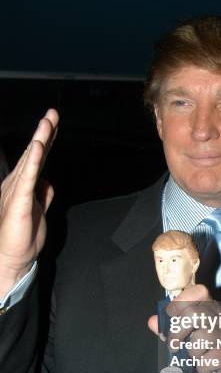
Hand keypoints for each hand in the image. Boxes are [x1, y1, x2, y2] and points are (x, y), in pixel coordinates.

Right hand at [0, 109, 58, 296]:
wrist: (13, 259)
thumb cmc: (23, 238)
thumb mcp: (39, 211)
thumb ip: (43, 195)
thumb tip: (48, 182)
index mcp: (24, 186)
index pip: (37, 159)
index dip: (46, 140)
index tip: (54, 123)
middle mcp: (18, 184)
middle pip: (34, 154)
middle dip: (44, 133)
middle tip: (53, 113)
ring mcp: (17, 191)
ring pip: (30, 161)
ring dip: (39, 140)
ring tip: (47, 122)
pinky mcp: (20, 202)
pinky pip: (28, 178)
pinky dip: (34, 161)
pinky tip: (38, 147)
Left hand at [148, 284, 220, 372]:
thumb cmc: (214, 346)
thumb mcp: (193, 333)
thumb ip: (172, 327)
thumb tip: (152, 321)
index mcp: (211, 308)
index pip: (198, 291)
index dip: (180, 302)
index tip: (171, 316)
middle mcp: (220, 318)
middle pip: (194, 314)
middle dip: (177, 332)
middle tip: (174, 345)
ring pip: (199, 340)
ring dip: (191, 353)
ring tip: (196, 356)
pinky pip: (205, 361)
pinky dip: (201, 367)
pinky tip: (207, 365)